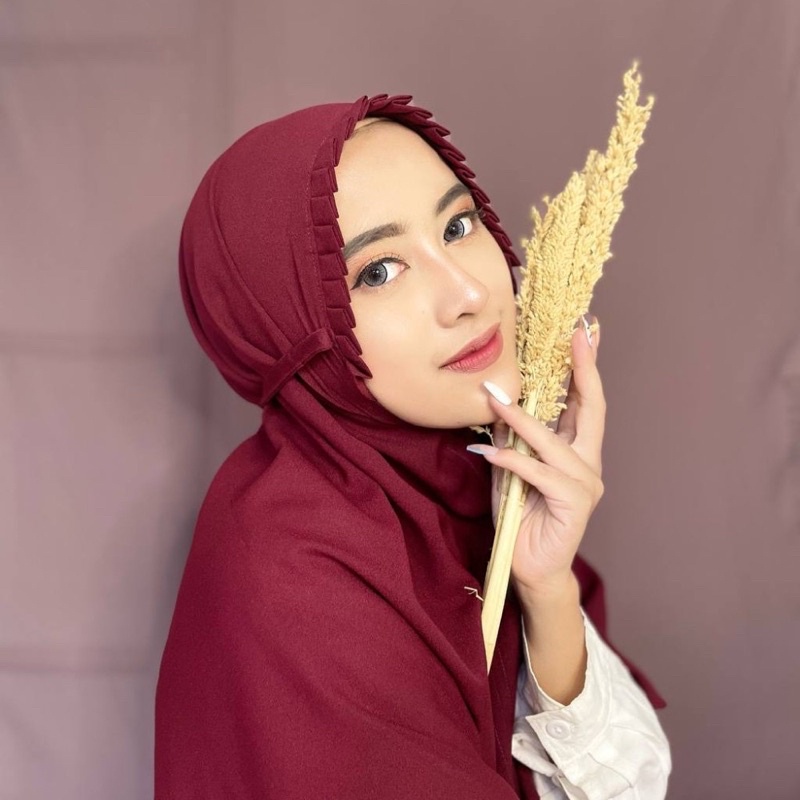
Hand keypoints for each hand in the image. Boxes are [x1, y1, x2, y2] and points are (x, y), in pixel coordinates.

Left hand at [479, 316, 604, 602]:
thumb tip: (496, 403)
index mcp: (577, 451)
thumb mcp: (508, 471)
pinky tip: (489, 455)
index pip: (583, 402)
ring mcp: (585, 483)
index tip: (582, 332)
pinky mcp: (573, 504)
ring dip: (521, 419)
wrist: (530, 568)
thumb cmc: (520, 518)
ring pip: (553, 441)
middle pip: (591, 409)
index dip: (583, 366)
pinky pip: (538, 474)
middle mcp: (588, 463)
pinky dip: (511, 462)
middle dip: (582, 369)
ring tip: (494, 397)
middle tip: (574, 334)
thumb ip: (508, 440)